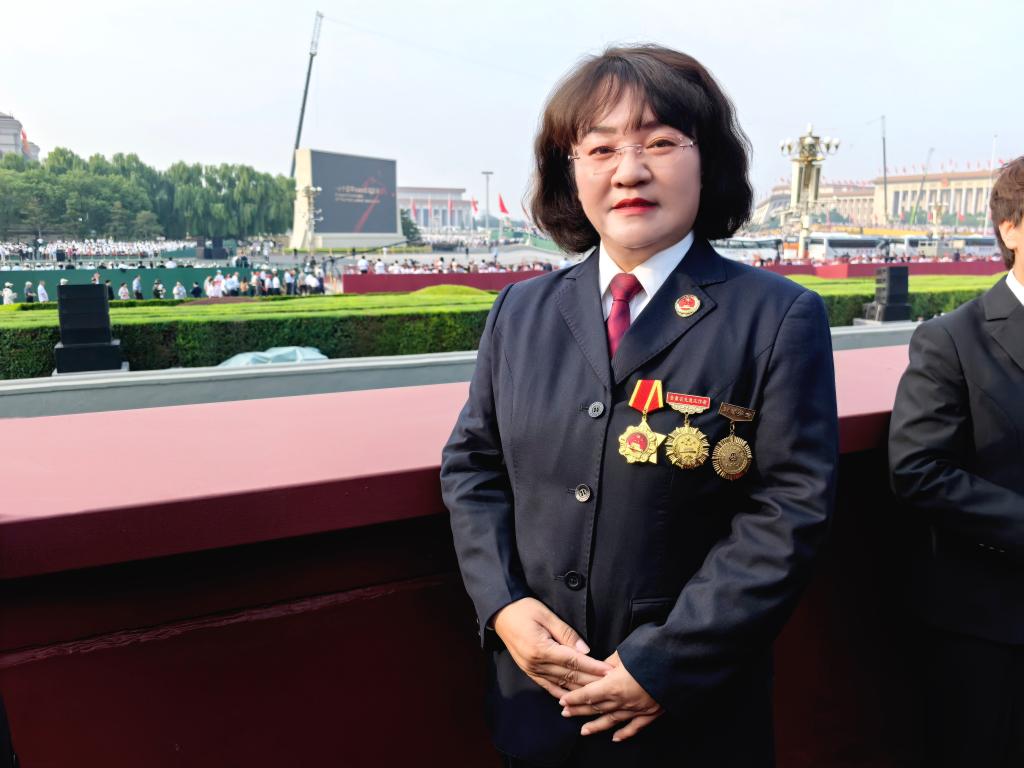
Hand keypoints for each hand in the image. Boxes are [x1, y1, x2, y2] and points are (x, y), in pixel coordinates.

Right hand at [492, 597, 612, 699]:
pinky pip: (548, 686)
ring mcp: (531, 670)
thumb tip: (585, 650)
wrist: (501, 613)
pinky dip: (562, 693)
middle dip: (592, 680)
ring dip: (580, 689)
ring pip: (561, 684)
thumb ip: (566, 634)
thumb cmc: (524, 609)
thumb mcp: (546, 615)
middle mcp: (536, 663)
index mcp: (541, 649)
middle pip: (569, 675)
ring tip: (598, 693)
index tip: (608, 671)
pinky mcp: (529, 671)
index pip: (573, 661)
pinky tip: (573, 699)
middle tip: (610, 684)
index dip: (593, 667)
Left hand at [559, 651, 663, 741]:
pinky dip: (624, 733)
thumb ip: (608, 663)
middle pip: (597, 708)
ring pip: (612, 720)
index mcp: (614, 685)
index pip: (588, 694)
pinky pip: (635, 727)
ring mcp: (637, 709)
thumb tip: (597, 668)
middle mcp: (623, 700)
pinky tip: (615, 738)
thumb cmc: (650, 652)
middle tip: (565, 714)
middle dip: (579, 711)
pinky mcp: (651, 713)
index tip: (562, 701)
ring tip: (583, 731)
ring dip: (596, 726)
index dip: (574, 698)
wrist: (679, 663)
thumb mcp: (624, 653)